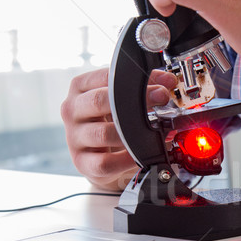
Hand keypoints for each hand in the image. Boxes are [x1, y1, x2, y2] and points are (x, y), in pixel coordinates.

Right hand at [61, 68, 176, 190]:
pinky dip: (125, 160)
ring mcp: (75, 137)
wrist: (97, 156)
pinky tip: (139, 156)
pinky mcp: (82, 162)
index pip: (104, 77)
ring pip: (102, 133)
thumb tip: (167, 81)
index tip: (161, 86)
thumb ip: (142, 88)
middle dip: (136, 101)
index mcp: (80, 89)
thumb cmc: (109, 123)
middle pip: (99, 101)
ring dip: (132, 134)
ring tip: (152, 133)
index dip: (134, 80)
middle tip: (162, 100)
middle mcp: (73, 110)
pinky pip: (104, 162)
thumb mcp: (120, 102)